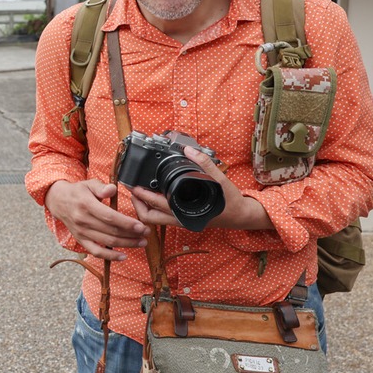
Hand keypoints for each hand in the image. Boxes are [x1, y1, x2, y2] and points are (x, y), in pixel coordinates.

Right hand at [45, 179, 147, 259]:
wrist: (59, 202)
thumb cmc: (78, 192)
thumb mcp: (88, 184)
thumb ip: (101, 187)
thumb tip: (112, 190)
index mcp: (86, 205)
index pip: (109, 217)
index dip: (126, 223)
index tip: (140, 226)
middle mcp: (83, 221)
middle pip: (111, 231)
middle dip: (131, 234)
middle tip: (146, 233)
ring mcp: (82, 232)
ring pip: (107, 242)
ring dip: (126, 244)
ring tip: (141, 242)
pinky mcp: (81, 240)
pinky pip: (96, 252)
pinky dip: (110, 257)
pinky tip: (123, 256)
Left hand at [128, 146, 271, 230]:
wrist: (240, 215)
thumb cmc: (229, 201)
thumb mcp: (219, 181)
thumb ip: (204, 164)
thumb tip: (189, 150)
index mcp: (186, 212)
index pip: (157, 206)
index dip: (143, 196)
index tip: (134, 185)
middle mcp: (180, 220)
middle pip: (149, 217)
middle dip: (137, 203)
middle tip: (133, 188)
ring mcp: (180, 222)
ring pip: (154, 219)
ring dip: (143, 207)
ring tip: (140, 191)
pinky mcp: (183, 220)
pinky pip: (162, 218)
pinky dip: (153, 209)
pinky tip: (154, 196)